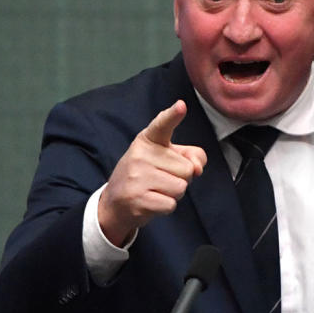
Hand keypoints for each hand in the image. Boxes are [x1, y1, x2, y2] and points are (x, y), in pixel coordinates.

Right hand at [97, 100, 206, 245]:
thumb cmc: (147, 175)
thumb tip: (197, 168)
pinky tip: (151, 201)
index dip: (173, 115)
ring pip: (181, 187)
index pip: (162, 125)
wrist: (115, 202)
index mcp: (148, 140)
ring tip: (156, 190)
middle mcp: (140, 155)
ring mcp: (137, 176)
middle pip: (187, 169)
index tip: (181, 105)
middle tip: (161, 179)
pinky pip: (171, 204)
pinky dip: (166, 207)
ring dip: (174, 193)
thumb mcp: (167, 158)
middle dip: (181, 179)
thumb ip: (190, 156)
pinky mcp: (137, 198)